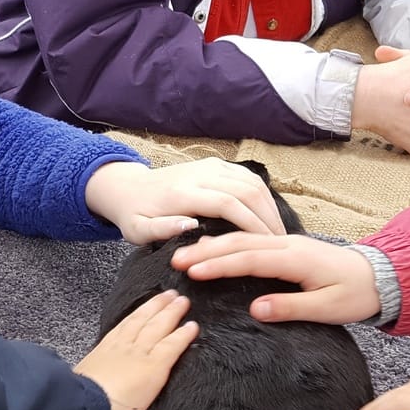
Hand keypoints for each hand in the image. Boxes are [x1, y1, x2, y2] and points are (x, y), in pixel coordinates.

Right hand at [73, 290, 197, 409]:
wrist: (86, 405)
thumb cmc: (80, 399)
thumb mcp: (81, 379)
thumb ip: (91, 375)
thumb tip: (89, 378)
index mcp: (104, 350)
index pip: (124, 327)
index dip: (138, 314)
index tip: (146, 306)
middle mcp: (123, 346)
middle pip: (143, 320)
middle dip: (157, 305)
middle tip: (169, 294)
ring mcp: (140, 353)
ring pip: (158, 327)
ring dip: (171, 312)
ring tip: (182, 302)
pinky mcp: (155, 365)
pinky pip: (172, 345)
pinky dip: (183, 335)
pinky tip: (192, 327)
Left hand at [84, 158, 285, 240]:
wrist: (128, 187)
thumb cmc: (135, 215)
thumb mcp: (138, 230)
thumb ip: (162, 229)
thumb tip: (191, 227)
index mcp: (182, 192)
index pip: (228, 204)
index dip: (251, 224)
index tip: (266, 245)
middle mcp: (200, 174)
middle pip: (247, 191)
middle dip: (267, 217)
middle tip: (280, 243)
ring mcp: (209, 166)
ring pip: (252, 182)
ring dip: (269, 207)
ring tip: (278, 233)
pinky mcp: (215, 164)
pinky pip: (247, 177)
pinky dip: (263, 196)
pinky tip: (268, 217)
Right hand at [169, 232, 378, 322]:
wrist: (380, 276)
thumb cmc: (355, 295)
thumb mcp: (327, 308)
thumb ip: (290, 307)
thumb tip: (255, 309)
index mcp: (295, 259)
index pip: (249, 260)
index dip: (219, 265)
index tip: (192, 271)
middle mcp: (287, 245)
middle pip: (240, 244)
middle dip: (206, 251)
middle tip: (175, 260)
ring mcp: (286, 243)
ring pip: (242, 240)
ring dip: (212, 246)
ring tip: (184, 253)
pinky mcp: (287, 246)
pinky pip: (251, 241)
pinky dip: (227, 243)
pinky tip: (211, 246)